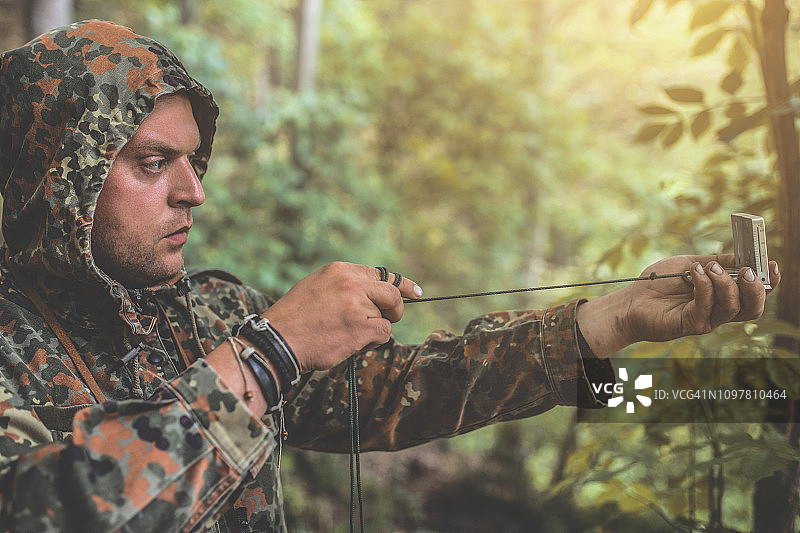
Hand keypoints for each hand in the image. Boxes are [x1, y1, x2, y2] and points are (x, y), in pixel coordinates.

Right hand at [261, 262, 422, 372]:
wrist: (278, 340)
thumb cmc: (294, 319)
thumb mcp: (316, 287)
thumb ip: (343, 286)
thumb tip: (371, 294)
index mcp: (339, 270)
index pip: (380, 274)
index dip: (400, 285)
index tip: (414, 292)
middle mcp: (351, 282)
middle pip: (391, 292)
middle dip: (395, 308)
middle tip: (390, 319)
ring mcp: (357, 303)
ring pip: (385, 316)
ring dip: (373, 329)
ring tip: (346, 335)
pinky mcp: (362, 325)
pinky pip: (384, 332)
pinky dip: (373, 341)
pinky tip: (353, 343)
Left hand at [577, 254, 780, 357]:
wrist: (630, 301)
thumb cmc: (658, 283)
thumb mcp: (690, 264)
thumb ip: (717, 262)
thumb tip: (743, 256)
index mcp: (722, 297)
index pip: (754, 295)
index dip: (769, 283)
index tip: (772, 264)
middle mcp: (718, 311)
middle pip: (752, 308)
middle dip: (754, 288)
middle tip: (747, 271)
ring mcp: (705, 320)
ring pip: (732, 307)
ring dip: (725, 283)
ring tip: (710, 268)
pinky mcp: (690, 324)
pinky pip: (706, 306)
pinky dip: (705, 286)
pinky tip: (694, 273)